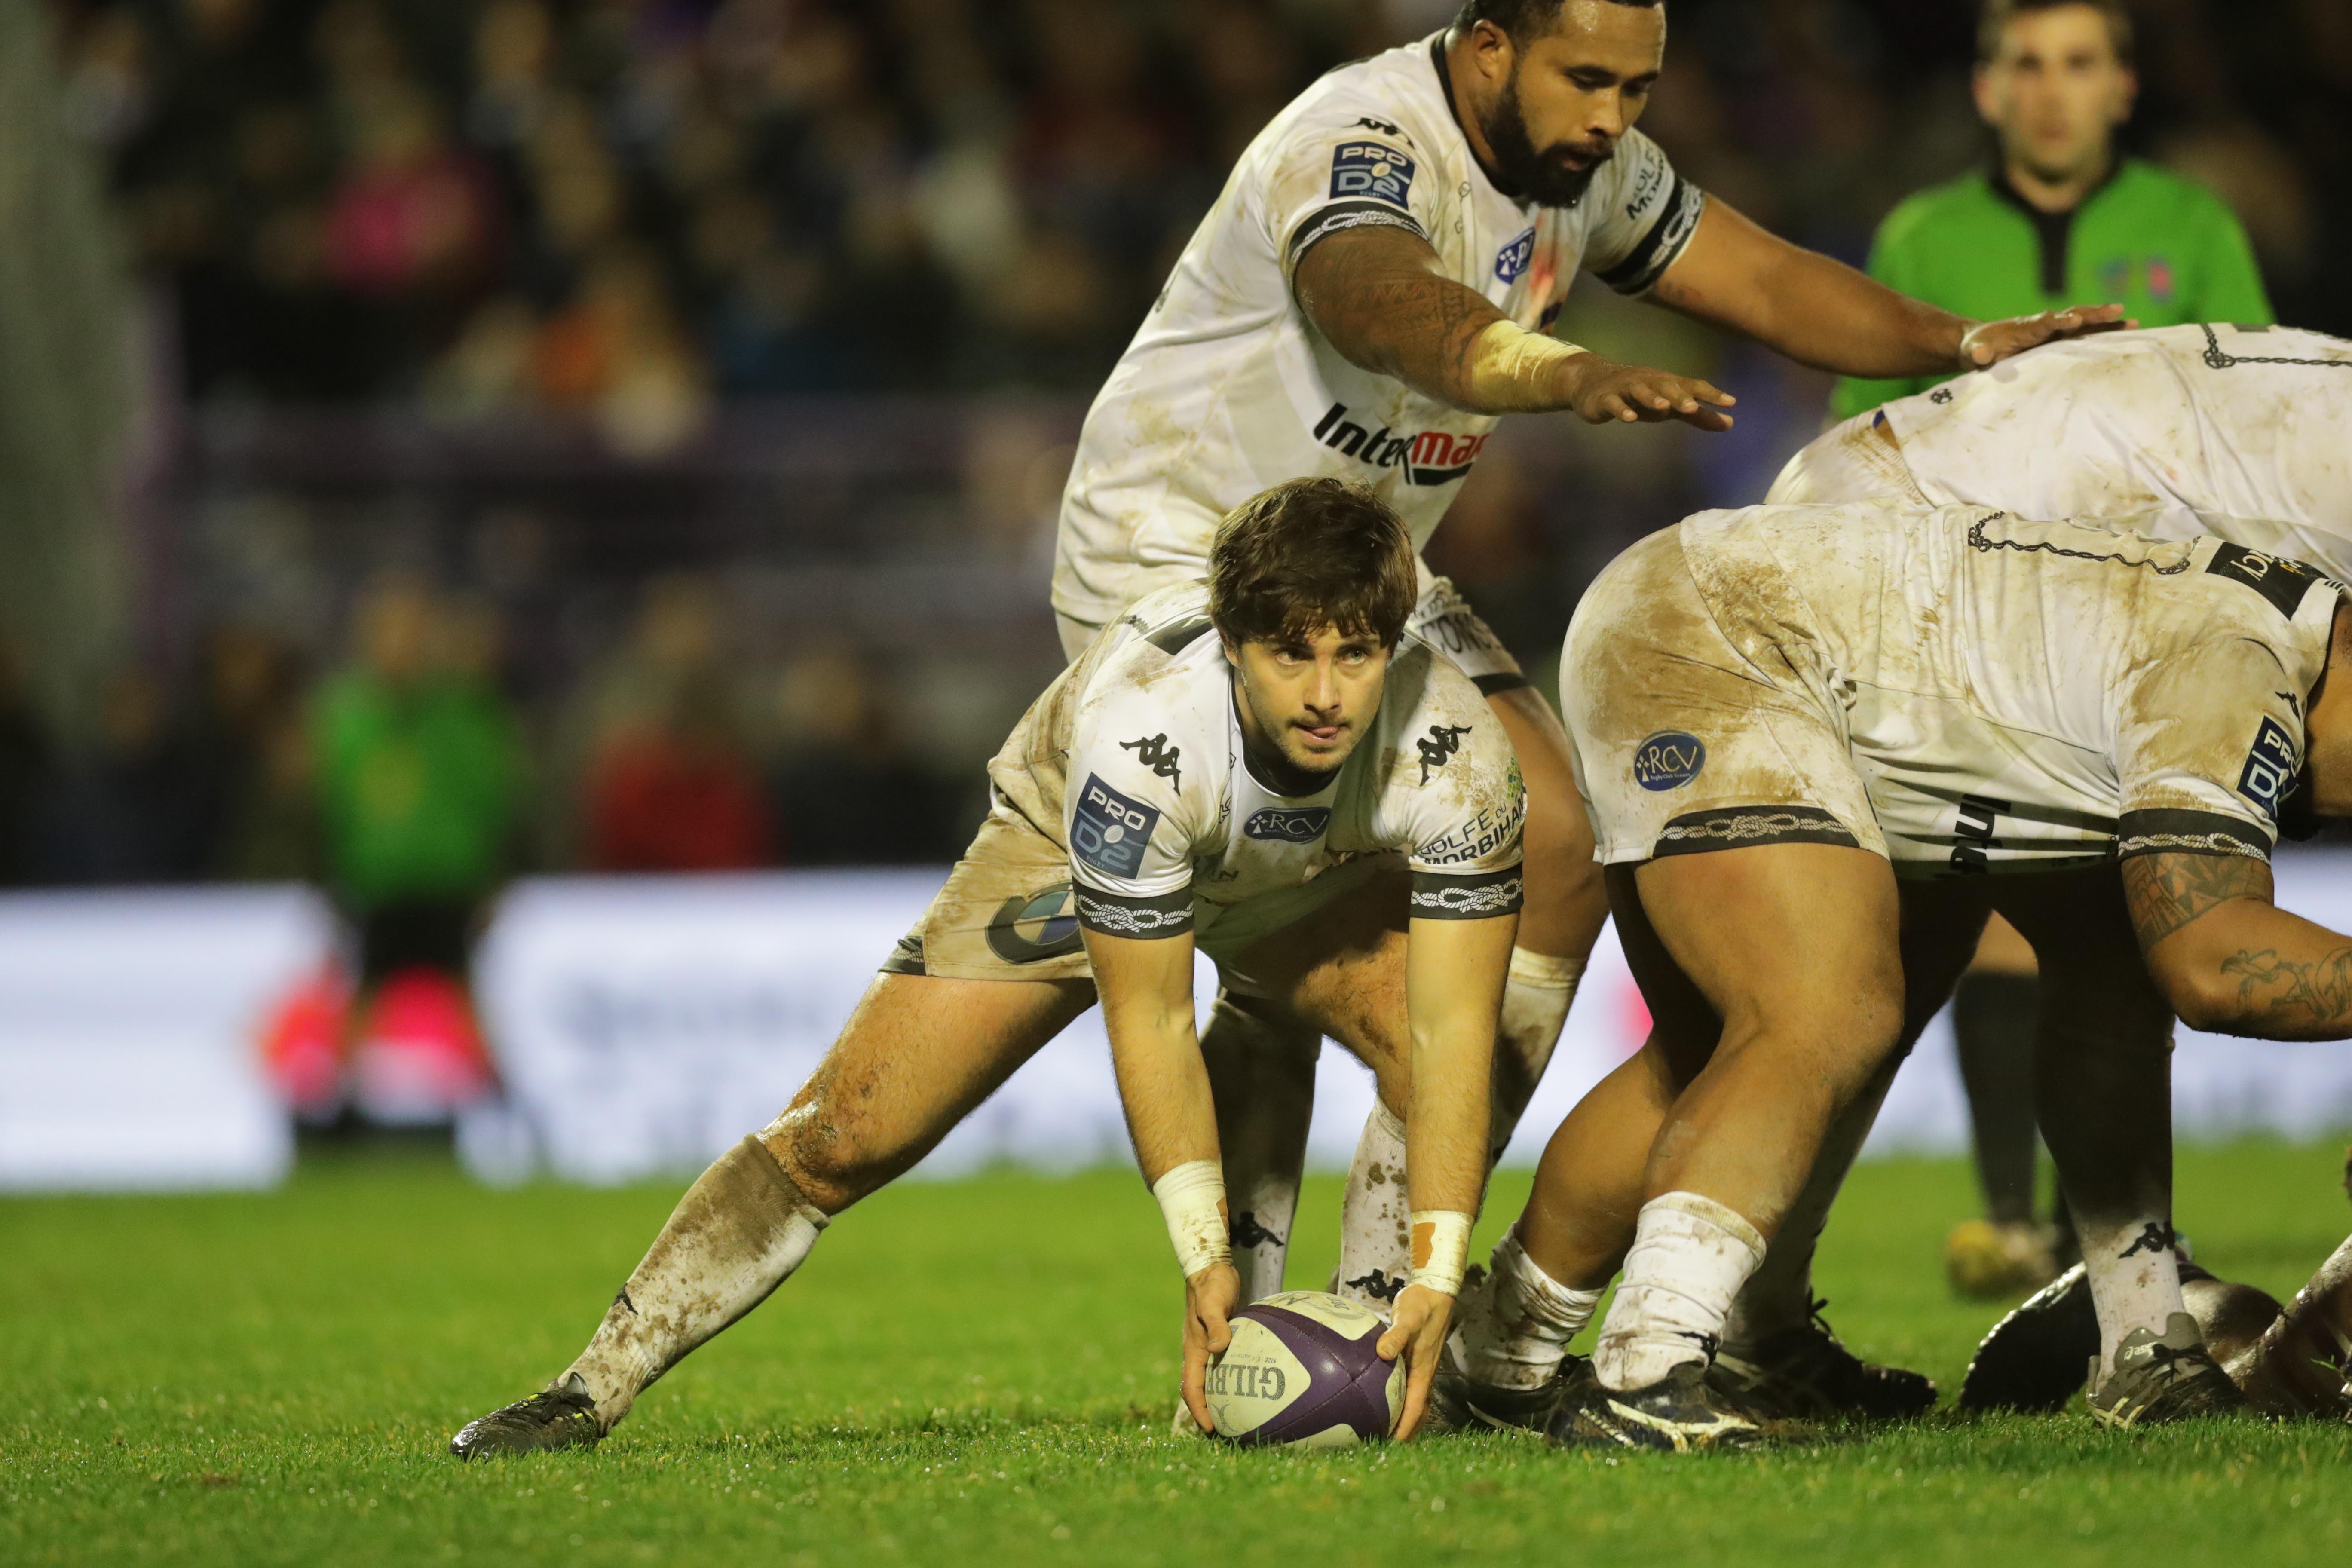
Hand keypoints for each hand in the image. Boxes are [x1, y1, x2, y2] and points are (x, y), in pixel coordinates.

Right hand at [1178, 1261, 1240, 1434]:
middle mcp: (1198, 1351)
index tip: (1210, 1429)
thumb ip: (1216, 1325)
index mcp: (1193, 1349)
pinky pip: (1220, 1366)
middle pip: (1198, 1389)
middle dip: (1206, 1411)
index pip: (1191, 1387)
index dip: (1198, 1410)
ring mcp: (1207, 1345)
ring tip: (1234, 1416)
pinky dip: (1227, 1380)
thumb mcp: (1213, 1304)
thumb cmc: (1212, 1285)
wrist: (1211, 1267)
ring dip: (1216, 1398)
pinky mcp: (1219, 1337)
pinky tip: (1246, 1384)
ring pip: (1209, 1379)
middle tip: (1223, 1431)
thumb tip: (1219, 1348)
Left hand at [1375, 1282, 1455, 1439]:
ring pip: (1415, 1400)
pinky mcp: (1416, 1358)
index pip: (1416, 1407)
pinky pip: (1410, 1387)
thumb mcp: (1407, 1317)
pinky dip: (1400, 1398)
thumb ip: (1396, 1335)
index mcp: (1423, 1369)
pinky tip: (1383, 1397)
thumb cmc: (1421, 1303)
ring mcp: (1422, 1366)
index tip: (1392, 1444)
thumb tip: (1381, 1352)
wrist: (1435, 1290)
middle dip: (1405, 1430)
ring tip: (1383, 1429)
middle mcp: (1424, 1372)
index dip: (1405, 1427)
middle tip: (1384, 1445)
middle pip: (1418, 1411)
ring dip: (1403, 1417)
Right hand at [1556, 352, 1735, 430]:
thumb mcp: (1670, 406)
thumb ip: (1698, 415)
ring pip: (1641, 391)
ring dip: (1652, 398)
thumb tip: (1730, 423)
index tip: (1731, 402)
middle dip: (1680, 396)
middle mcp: (1649, 381)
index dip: (1710, 394)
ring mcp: (1626, 388)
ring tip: (1664, 408)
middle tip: (1694, 407)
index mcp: (1667, 383)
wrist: (1593, 383)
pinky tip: (1630, 418)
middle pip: (1667, 387)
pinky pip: (1614, 403)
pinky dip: (1622, 409)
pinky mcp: (1606, 398)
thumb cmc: (1639, 396)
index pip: (1692, 386)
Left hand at [1958, 304, 2131, 369]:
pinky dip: (2104, 332)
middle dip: (2093, 314)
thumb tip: (1981, 356)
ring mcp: (2054, 331)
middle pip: (2072, 315)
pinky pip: (2085, 334)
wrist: (1979, 343)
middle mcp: (2044, 325)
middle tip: (2116, 310)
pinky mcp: (2059, 338)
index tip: (2073, 320)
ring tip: (2134, 322)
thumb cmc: (1977, 349)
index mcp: (2025, 328)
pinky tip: (2127, 331)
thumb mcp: (1974, 352)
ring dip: (2106, 322)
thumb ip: (1979, 354)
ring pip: (2084, 323)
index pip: (2044, 322)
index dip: (2058, 321)